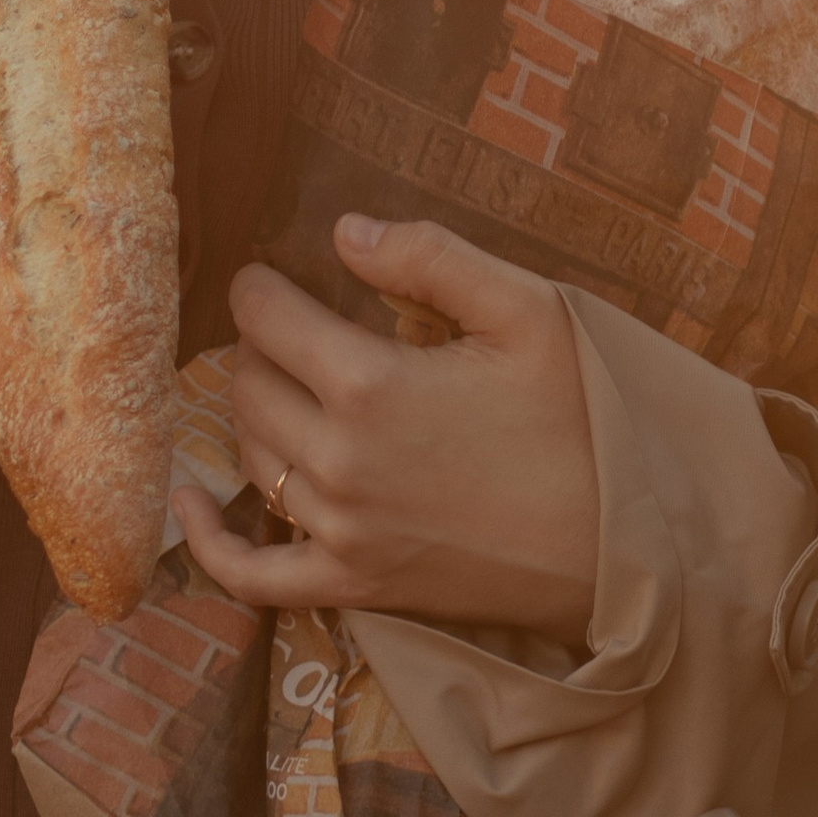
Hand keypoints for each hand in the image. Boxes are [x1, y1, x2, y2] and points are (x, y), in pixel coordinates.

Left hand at [175, 218, 600, 640]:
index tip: (271, 275)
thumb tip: (344, 229)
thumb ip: (431, 258)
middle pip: (248, 383)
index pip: (265, 316)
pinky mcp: (356, 586)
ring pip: (250, 455)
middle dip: (259, 346)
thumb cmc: (585, 420)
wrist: (625, 549)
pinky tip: (192, 501)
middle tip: (291, 329)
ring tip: (278, 384)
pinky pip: (253, 576)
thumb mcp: (528, 311)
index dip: (260, 285)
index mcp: (371, 384)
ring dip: (252, 413)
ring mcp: (342, 533)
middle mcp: (339, 462)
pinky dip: (209, 542)